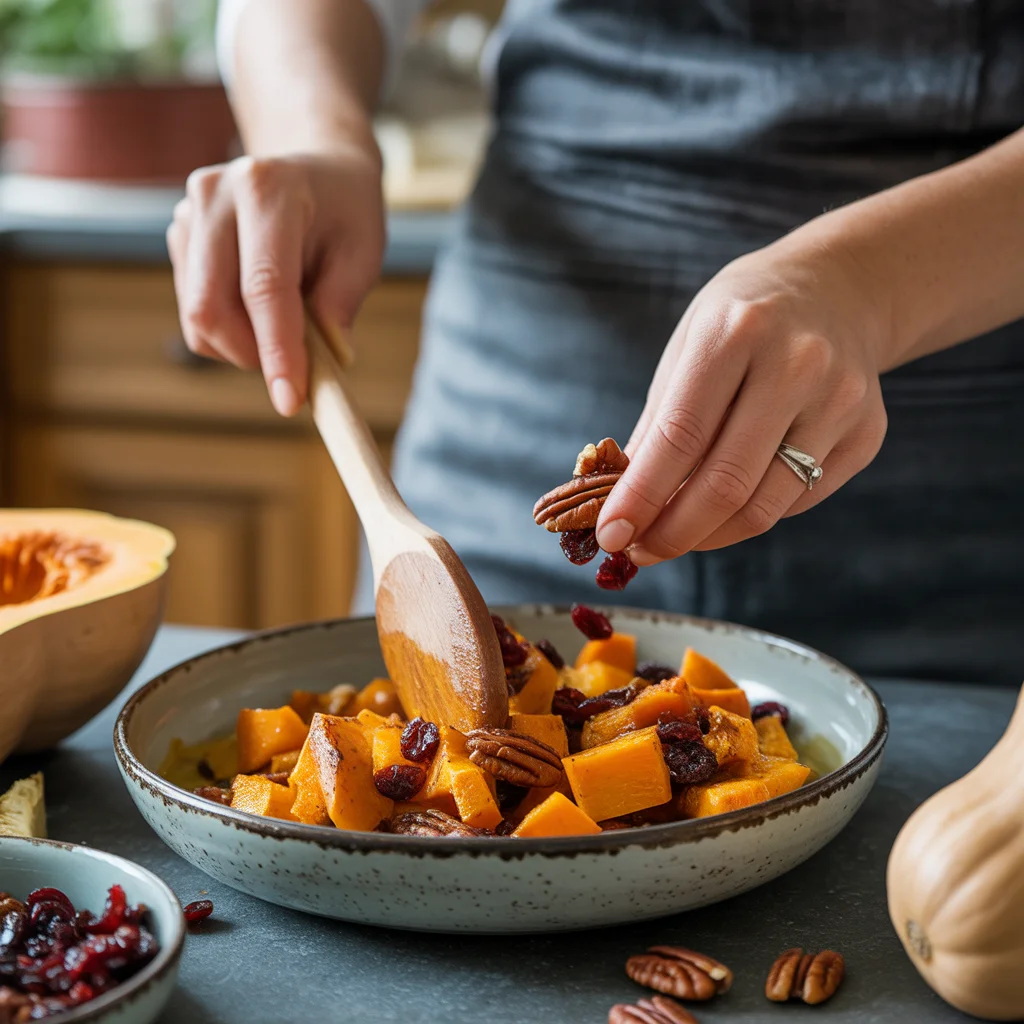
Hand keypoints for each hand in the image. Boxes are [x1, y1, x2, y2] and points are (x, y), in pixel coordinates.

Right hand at [166, 146, 384, 415]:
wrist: (315, 168)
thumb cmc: (346, 212)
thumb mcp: (363, 253)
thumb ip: (340, 306)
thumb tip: (321, 365)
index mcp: (268, 189)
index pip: (264, 287)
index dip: (276, 351)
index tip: (290, 402)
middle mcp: (215, 195)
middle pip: (210, 307)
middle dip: (251, 356)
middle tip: (295, 368)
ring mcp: (188, 214)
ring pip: (197, 318)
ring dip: (242, 346)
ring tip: (286, 325)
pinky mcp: (178, 237)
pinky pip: (195, 311)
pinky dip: (231, 330)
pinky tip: (260, 307)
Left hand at [596, 237, 889, 560]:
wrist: (839, 288)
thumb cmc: (744, 321)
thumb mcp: (688, 347)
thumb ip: (659, 425)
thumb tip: (623, 504)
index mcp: (736, 333)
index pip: (680, 436)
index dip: (641, 496)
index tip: (611, 535)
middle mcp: (797, 365)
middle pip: (726, 483)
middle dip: (672, 533)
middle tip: (640, 551)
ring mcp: (841, 401)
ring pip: (765, 507)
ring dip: (709, 537)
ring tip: (675, 537)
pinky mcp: (867, 434)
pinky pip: (796, 502)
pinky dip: (751, 516)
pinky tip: (728, 506)